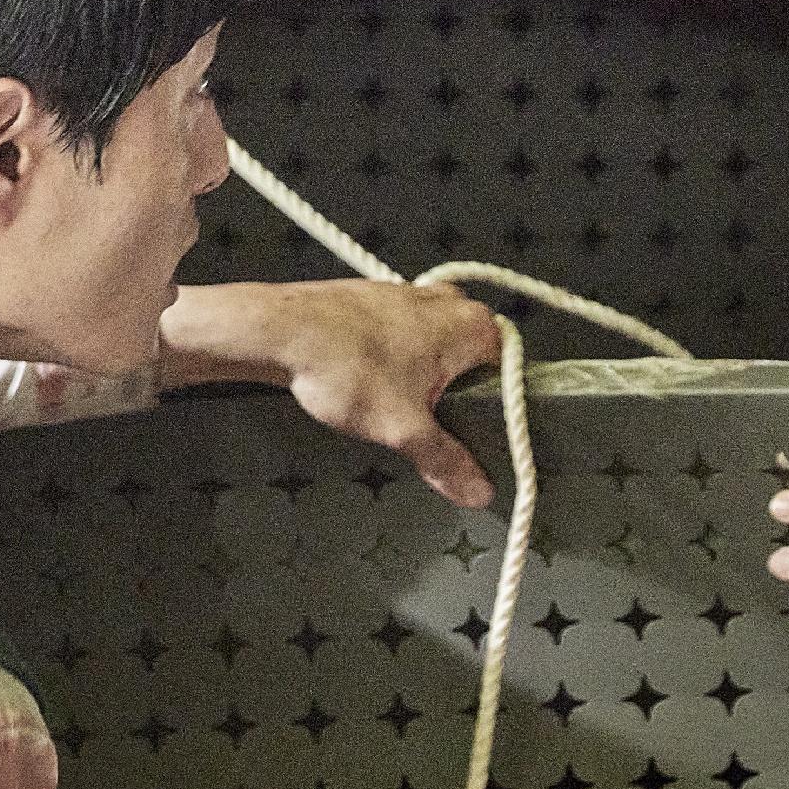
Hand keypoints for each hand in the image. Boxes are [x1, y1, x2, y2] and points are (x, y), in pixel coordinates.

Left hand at [159, 277, 503, 507]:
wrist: (279, 330)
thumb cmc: (347, 369)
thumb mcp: (404, 429)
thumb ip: (446, 461)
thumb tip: (480, 493)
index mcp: (472, 324)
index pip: (509, 374)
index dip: (498, 411)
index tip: (481, 440)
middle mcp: (449, 300)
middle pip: (473, 364)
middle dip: (458, 399)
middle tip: (438, 434)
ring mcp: (411, 294)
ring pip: (436, 351)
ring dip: (424, 383)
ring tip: (400, 415)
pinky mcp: (377, 300)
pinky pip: (404, 339)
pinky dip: (397, 365)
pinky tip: (373, 389)